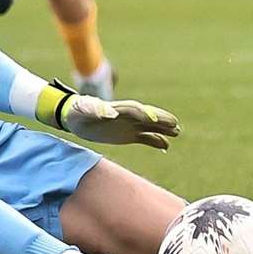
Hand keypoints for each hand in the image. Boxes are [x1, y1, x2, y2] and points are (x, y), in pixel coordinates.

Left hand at [38, 81, 179, 149]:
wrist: (75, 118)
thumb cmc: (78, 110)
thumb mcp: (83, 109)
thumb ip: (96, 109)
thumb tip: (111, 112)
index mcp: (117, 107)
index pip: (134, 109)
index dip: (144, 113)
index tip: (153, 119)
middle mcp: (127, 115)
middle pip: (147, 116)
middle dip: (160, 119)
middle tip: (175, 124)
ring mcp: (129, 125)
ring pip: (150, 126)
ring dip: (163, 129)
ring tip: (177, 131)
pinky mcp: (128, 135)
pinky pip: (145, 138)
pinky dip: (156, 141)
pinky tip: (166, 146)